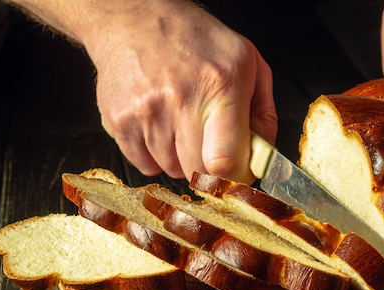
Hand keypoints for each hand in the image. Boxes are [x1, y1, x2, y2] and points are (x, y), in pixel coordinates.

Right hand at [83, 0, 277, 181]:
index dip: (234, 176)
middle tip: (208, 141)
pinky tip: (159, 126)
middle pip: (198, 171)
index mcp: (221, 85)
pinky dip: (155, 156)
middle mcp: (181, 100)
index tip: (237, 172)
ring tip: (180, 124)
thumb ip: (263, 115)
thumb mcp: (247, 63)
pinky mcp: (119, 121)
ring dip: (181, 159)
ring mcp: (145, 112)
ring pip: (172, 171)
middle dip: (209, 166)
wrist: (135, 18)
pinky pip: (145, 166)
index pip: (224, 160)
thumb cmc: (196, 41)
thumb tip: (264, 160)